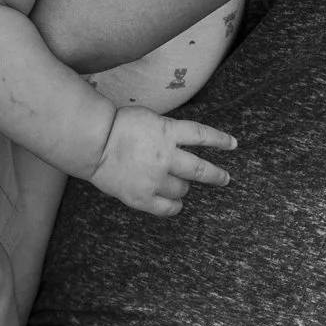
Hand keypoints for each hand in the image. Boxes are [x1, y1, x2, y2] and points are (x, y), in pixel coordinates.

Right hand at [86, 107, 234, 216]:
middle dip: (216, 175)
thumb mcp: (148, 118)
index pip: (202, 136)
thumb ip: (167, 132)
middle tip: (225, 178)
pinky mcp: (143, 197)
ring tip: (178, 184)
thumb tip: (182, 142)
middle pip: (200, 169)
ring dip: (184, 187)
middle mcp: (166, 156)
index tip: (233, 144)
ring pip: (183, 189)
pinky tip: (175, 203)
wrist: (92, 143)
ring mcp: (155, 178)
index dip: (220, 140)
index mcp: (167, 132)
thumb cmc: (115, 126)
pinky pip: (168, 207)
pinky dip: (175, 206)